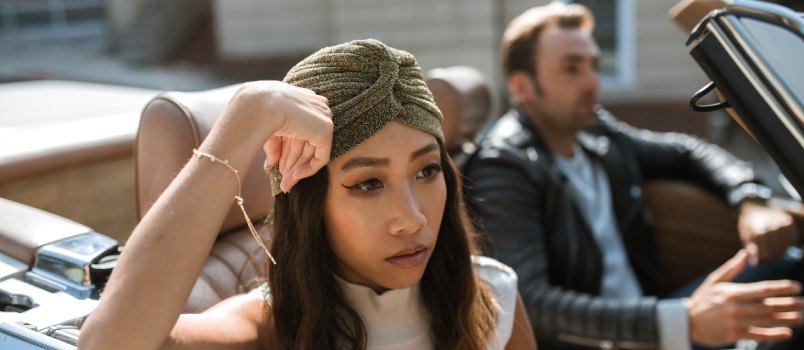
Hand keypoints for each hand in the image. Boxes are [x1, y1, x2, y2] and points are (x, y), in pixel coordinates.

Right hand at [252, 82, 332, 191]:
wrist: (260, 106)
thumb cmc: (257, 112)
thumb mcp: (267, 130)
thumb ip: (274, 145)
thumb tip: (274, 161)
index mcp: (300, 100)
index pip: (298, 130)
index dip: (287, 151)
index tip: (278, 165)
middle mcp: (313, 105)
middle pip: (305, 141)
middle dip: (292, 163)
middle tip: (283, 180)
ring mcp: (322, 116)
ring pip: (312, 151)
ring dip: (297, 169)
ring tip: (285, 184)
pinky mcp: (326, 129)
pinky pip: (321, 156)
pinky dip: (308, 169)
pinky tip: (294, 178)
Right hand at [687, 250, 803, 346]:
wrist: (686, 322)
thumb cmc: (702, 300)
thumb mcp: (714, 281)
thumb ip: (731, 268)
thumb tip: (745, 253)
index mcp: (733, 292)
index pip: (762, 289)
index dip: (781, 288)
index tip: (797, 287)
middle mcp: (735, 306)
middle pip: (767, 305)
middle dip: (789, 304)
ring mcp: (735, 321)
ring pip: (765, 320)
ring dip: (785, 319)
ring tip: (801, 318)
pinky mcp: (733, 335)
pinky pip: (756, 335)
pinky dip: (772, 334)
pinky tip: (786, 333)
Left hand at [738, 200, 798, 264]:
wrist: (755, 207)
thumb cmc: (748, 225)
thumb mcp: (746, 237)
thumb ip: (751, 250)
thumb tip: (756, 264)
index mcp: (759, 233)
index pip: (767, 255)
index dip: (764, 260)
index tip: (760, 260)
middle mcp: (772, 228)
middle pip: (777, 252)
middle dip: (771, 256)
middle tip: (767, 254)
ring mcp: (782, 224)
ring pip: (786, 247)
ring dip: (780, 250)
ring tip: (772, 248)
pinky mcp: (789, 222)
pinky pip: (792, 240)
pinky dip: (787, 243)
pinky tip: (779, 241)